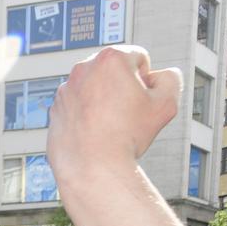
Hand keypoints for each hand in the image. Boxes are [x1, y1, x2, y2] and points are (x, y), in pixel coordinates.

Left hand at [48, 46, 180, 185]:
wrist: (92, 166)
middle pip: (114, 72)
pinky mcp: (55, 108)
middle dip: (123, 87)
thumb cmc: (127, 136)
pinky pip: (77, 106)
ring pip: (94, 88)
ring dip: (103, 100)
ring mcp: (66, 88)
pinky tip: (94, 132)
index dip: (146, 81)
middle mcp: (83, 68)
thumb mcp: (165, 105)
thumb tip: (161, 76)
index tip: (141, 101)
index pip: (139, 58)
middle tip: (127, 114)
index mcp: (110, 59)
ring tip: (110, 126)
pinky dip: (86, 115)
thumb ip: (171, 80)